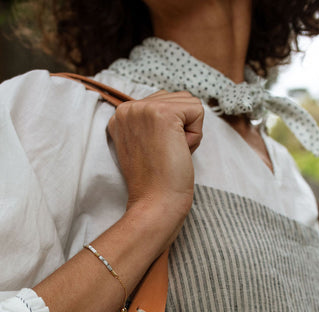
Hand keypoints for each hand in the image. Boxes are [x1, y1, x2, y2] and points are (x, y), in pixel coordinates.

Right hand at [107, 90, 203, 237]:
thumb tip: (175, 111)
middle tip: (164, 155)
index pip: (162, 103)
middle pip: (176, 100)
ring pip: (189, 103)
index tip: (155, 155)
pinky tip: (178, 151)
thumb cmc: (155, 183)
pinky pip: (198, 111)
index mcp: (121, 116)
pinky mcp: (162, 113)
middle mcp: (128, 108)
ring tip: (170, 153)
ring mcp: (143, 108)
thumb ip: (150, 124)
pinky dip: (196, 135)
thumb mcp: (143, 145)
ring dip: (189, 132)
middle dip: (180, 129)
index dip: (169, 131)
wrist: (155, 203)